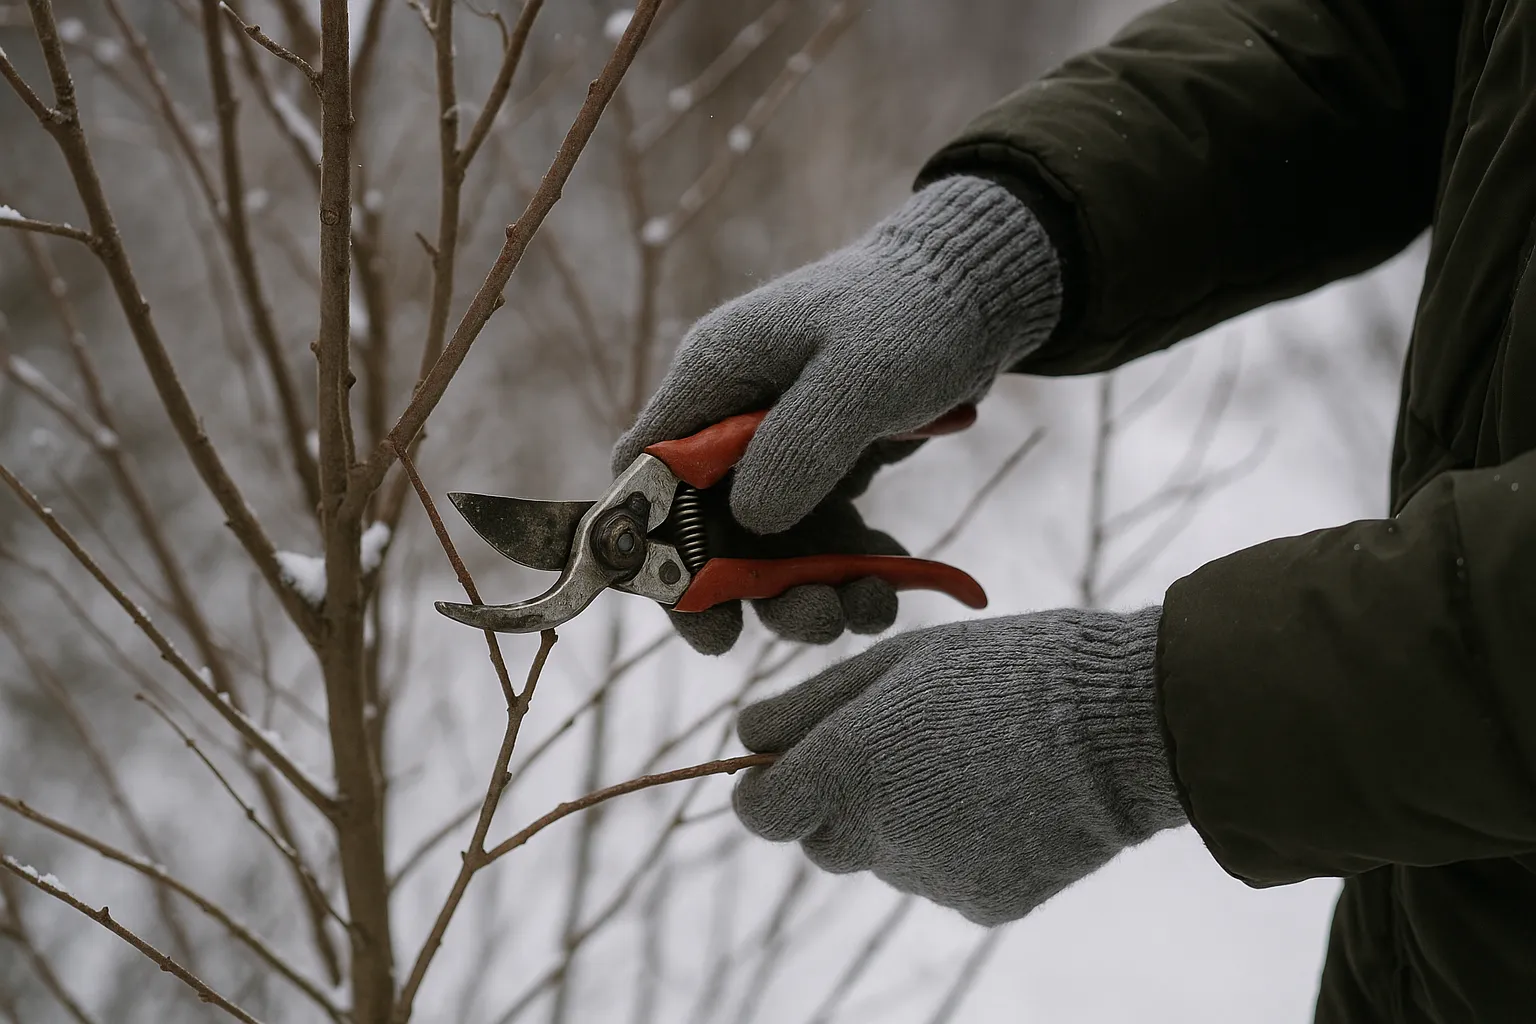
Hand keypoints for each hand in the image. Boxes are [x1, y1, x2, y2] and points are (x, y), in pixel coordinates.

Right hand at [615, 175, 1061, 653]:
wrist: (976, 289)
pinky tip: (895, 577)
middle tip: (811, 621)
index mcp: (714, 377)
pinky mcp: (821, 469)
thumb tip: (751, 523)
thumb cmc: (912, 311)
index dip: (655, 547)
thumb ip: (797, 448)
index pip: (644, 472)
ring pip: (765, 550)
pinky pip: (818, 541)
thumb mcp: (859, 375)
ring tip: (872, 605)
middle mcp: (731, 420)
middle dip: (752, 590)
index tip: (703, 609)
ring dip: (811, 591)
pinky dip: (851, 572)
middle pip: (703, 529)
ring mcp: (776, 449)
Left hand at [731, 606, 1185, 925]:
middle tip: (899, 750)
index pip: (761, 811)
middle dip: (837, 803)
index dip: (766, 788)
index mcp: (847, 767)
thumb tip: (746, 737)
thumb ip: (809, 704)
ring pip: (885, 859)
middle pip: (821, 840)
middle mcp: (878, 833)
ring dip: (902, 822)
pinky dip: (959, 847)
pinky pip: (944, 879)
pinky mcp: (983, 903)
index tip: (787, 765)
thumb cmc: (1002, 669)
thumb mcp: (898, 661)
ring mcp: (931, 877)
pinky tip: (1003, 798)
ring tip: (968, 765)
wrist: (1120, 720)